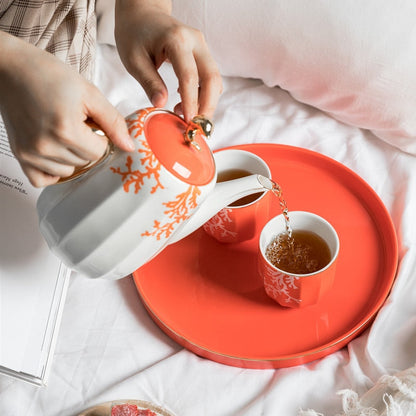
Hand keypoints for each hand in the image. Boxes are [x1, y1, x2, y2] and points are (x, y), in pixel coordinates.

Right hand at [0, 32, 134, 186]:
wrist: (11, 68)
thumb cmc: (48, 75)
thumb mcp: (89, 93)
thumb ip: (113, 122)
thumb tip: (129, 147)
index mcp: (66, 130)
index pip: (99, 153)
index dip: (100, 138)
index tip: (91, 123)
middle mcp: (45, 146)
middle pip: (85, 162)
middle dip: (86, 145)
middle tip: (74, 123)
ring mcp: (30, 153)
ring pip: (68, 171)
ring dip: (71, 156)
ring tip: (62, 132)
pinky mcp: (20, 155)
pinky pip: (42, 180)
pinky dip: (52, 171)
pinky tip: (54, 152)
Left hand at [114, 0, 221, 121]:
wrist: (143, 13)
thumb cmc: (135, 34)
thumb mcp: (134, 59)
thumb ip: (149, 82)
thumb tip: (161, 104)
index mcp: (177, 40)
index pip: (189, 76)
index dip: (191, 102)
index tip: (188, 123)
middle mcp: (195, 41)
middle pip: (212, 78)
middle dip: (207, 106)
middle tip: (197, 128)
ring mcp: (202, 46)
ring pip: (215, 79)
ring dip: (207, 102)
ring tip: (188, 117)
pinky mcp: (203, 53)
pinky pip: (210, 77)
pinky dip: (204, 95)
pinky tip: (187, 104)